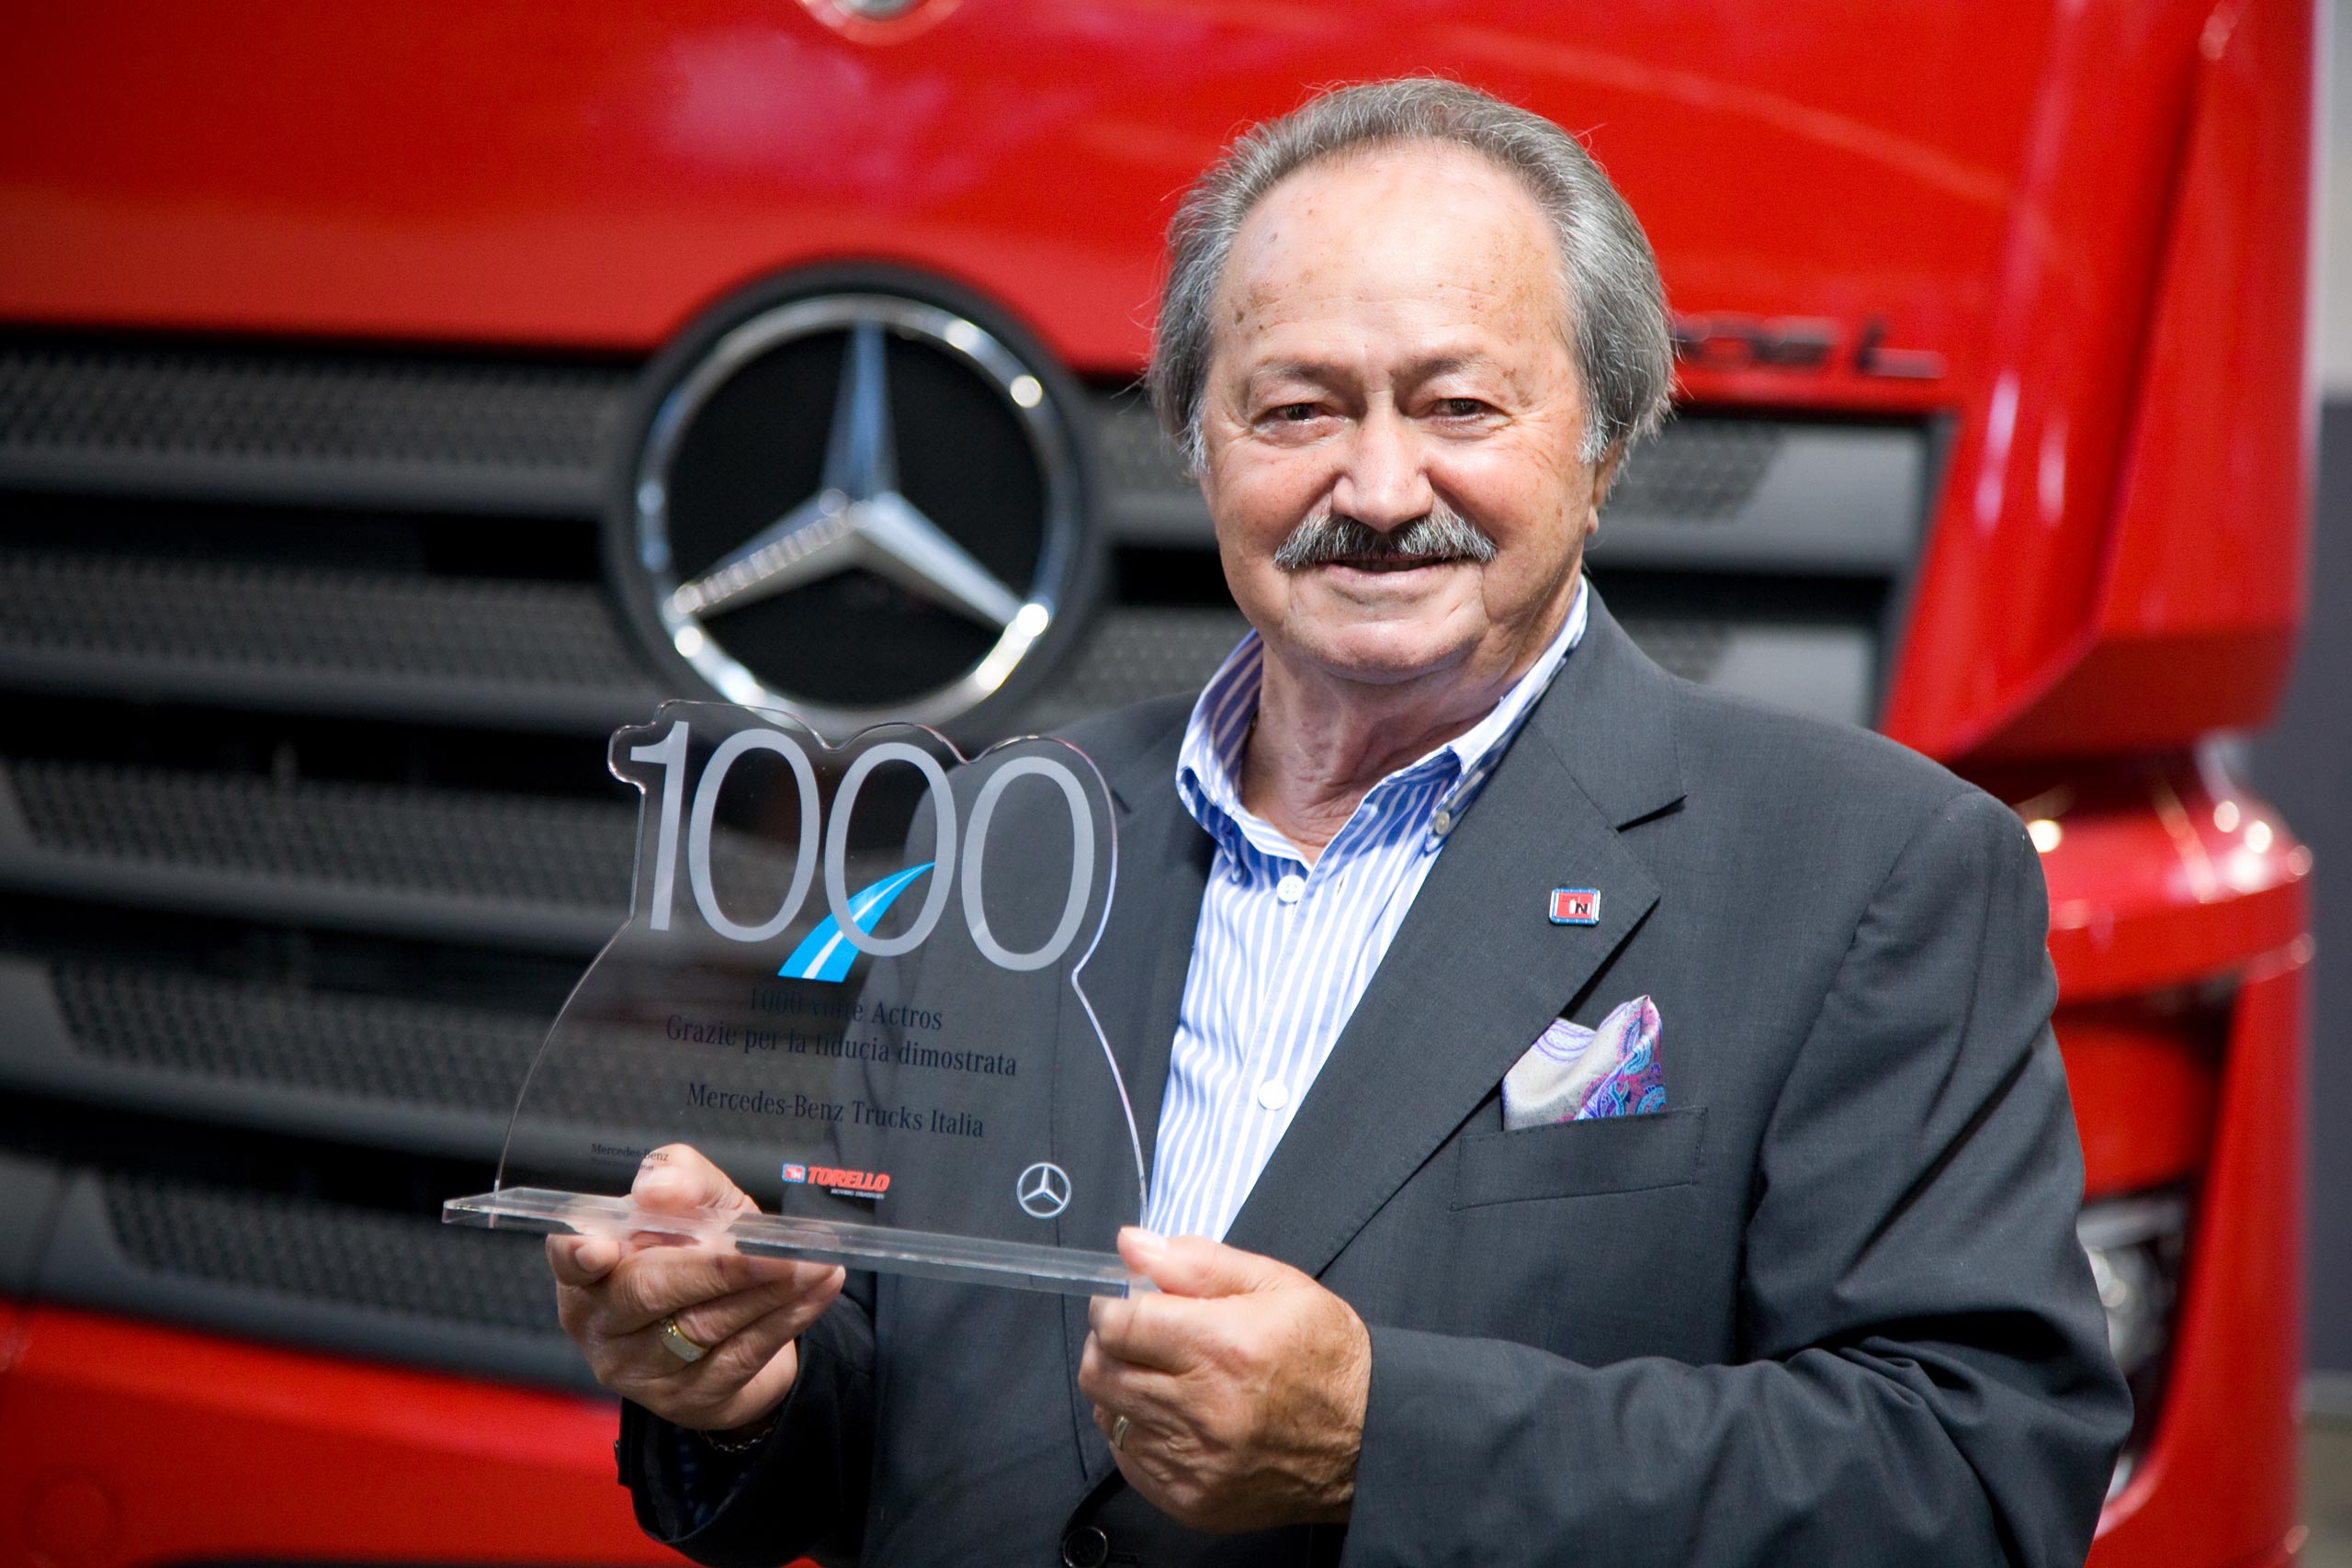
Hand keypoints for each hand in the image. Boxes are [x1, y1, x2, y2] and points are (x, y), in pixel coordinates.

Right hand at [548, 1143, 844, 1433]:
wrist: (737, 1322)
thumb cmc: (700, 1251)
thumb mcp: (699, 1204)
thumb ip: (681, 1180)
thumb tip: (658, 1187)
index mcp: (587, 1269)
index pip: (568, 1260)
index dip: (580, 1255)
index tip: (604, 1247)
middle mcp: (601, 1324)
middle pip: (650, 1292)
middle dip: (719, 1269)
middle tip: (778, 1251)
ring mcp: (640, 1370)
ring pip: (706, 1325)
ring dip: (769, 1290)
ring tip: (815, 1263)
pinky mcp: (687, 1399)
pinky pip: (743, 1353)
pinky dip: (788, 1317)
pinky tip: (819, 1288)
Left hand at [1079, 1227, 1370, 1532]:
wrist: (1369, 1441)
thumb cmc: (1325, 1357)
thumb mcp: (1276, 1285)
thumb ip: (1197, 1263)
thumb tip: (1132, 1245)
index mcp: (1224, 1346)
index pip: (1120, 1324)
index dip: (1114, 1308)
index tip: (1126, 1306)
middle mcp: (1203, 1409)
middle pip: (1101, 1371)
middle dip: (1109, 1346)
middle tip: (1139, 1338)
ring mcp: (1194, 1462)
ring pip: (1107, 1416)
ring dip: (1122, 1389)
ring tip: (1162, 1378)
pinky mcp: (1190, 1500)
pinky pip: (1127, 1459)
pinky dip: (1138, 1433)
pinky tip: (1174, 1418)